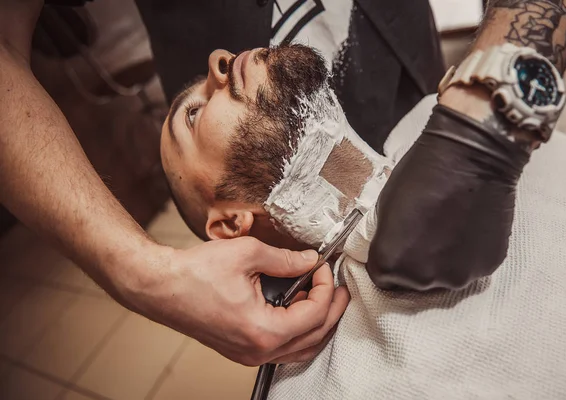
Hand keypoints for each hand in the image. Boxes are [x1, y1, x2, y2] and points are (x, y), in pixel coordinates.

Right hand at [126, 237, 349, 365]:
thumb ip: (285, 259)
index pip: (314, 315)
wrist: (160, 287)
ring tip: (323, 297)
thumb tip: (309, 260)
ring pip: (300, 349)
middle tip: (338, 287)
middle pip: (313, 337)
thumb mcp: (247, 254)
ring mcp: (248, 355)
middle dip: (331, 309)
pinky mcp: (241, 350)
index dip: (326, 287)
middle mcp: (258, 351)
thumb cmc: (194, 274)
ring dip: (317, 323)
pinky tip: (297, 308)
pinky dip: (297, 330)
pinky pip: (282, 349)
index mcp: (263, 330)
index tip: (323, 266)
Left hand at [367, 99, 529, 290]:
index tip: (399, 243)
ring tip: (449, 230)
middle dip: (416, 263)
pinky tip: (469, 228)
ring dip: (443, 261)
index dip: (390, 260)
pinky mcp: (487, 267)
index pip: (383, 278)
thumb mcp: (385, 208)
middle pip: (414, 282)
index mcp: (390, 263)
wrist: (470, 157)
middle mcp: (422, 278)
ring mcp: (457, 276)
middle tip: (426, 234)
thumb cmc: (420, 174)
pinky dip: (467, 254)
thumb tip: (393, 250)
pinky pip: (470, 267)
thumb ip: (386, 238)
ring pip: (444, 277)